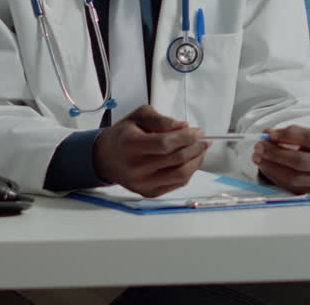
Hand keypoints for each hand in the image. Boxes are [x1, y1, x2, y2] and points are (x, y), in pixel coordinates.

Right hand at [93, 105, 208, 197]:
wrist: (105, 158)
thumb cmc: (124, 135)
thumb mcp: (138, 116)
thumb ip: (161, 120)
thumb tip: (184, 127)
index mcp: (130, 145)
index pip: (165, 144)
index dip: (186, 137)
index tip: (198, 131)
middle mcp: (135, 168)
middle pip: (176, 159)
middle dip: (196, 147)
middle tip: (204, 139)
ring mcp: (142, 183)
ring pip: (181, 175)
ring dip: (196, 161)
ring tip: (201, 149)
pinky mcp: (148, 192)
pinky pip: (177, 184)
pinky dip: (189, 171)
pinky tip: (191, 160)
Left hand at [253, 125, 309, 195]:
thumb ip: (291, 133)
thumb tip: (268, 135)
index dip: (287, 136)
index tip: (269, 134)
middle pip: (301, 161)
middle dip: (276, 154)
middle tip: (260, 147)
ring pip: (294, 177)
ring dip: (271, 167)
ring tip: (259, 157)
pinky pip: (289, 187)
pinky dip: (274, 176)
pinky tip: (265, 167)